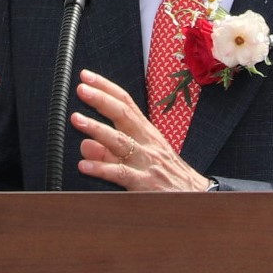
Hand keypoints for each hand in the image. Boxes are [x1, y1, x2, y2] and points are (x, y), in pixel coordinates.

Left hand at [71, 70, 211, 192]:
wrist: (195, 196)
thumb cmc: (165, 174)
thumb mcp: (138, 158)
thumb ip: (110, 152)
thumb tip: (85, 143)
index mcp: (146, 132)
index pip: (125, 103)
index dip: (106, 87)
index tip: (87, 76)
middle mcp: (146, 142)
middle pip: (123, 115)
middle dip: (101, 100)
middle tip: (82, 88)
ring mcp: (146, 162)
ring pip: (120, 142)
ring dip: (97, 129)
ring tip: (77, 119)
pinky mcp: (145, 184)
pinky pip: (121, 174)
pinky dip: (101, 168)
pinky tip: (85, 165)